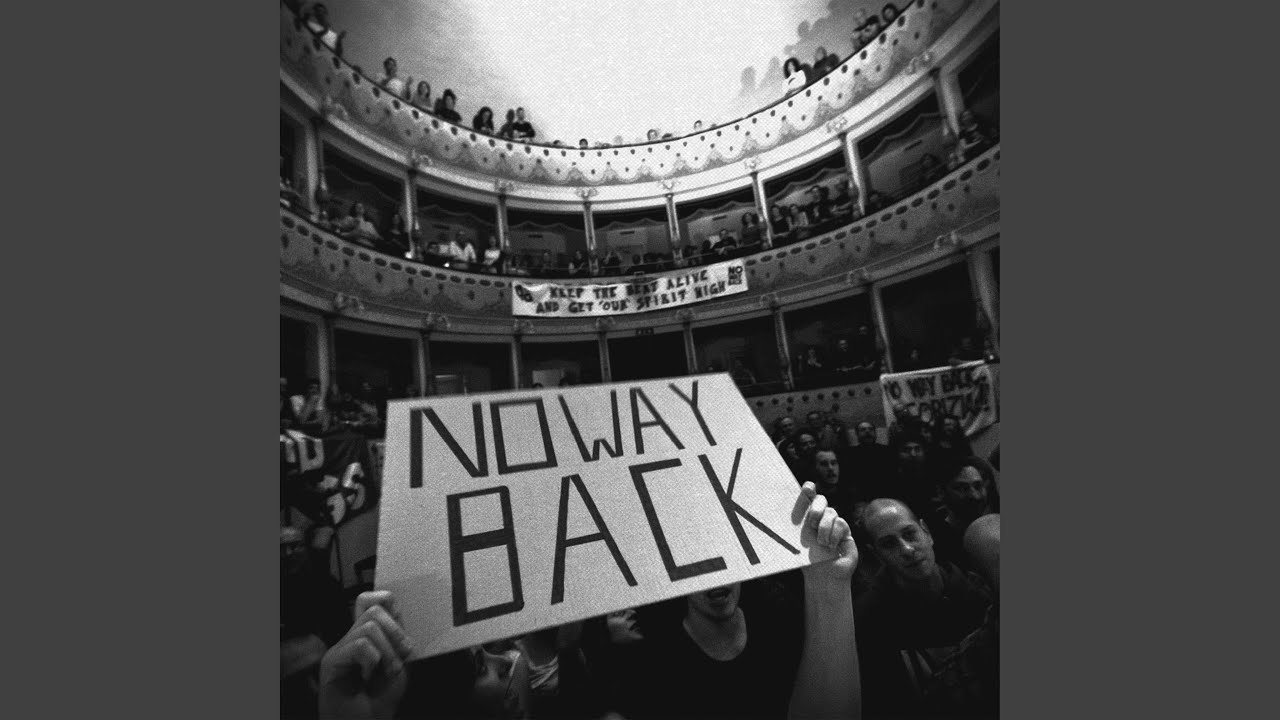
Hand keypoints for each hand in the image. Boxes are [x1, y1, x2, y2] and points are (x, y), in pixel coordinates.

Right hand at [318, 591, 413, 719]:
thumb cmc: (383, 698)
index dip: (391, 609)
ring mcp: (340, 648)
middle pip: (374, 608)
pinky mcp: (331, 661)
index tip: (402, 640)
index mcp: (368, 635)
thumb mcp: (399, 661)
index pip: (373, 599)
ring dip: (387, 652)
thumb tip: (394, 608)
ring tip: (385, 672)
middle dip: (396, 634)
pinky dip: (372, 662)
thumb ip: (396, 636)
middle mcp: (351, 637)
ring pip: (369, 626)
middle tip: (398, 661)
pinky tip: (366, 677)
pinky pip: (361, 645)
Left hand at [796, 482, 858, 586]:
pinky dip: (834, 535)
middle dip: (816, 508)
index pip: (807, 496)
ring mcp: (833, 522)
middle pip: (821, 499)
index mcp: (805, 516)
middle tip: (811, 523)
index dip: (808, 489)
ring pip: (831, 512)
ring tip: (821, 543)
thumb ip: (789, 531)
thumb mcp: (795, 543)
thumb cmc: (807, 560)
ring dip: (824, 529)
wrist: (823, 576)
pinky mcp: (844, 530)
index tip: (807, 489)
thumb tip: (769, 522)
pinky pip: (841, 524)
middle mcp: (820, 516)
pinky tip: (831, 547)